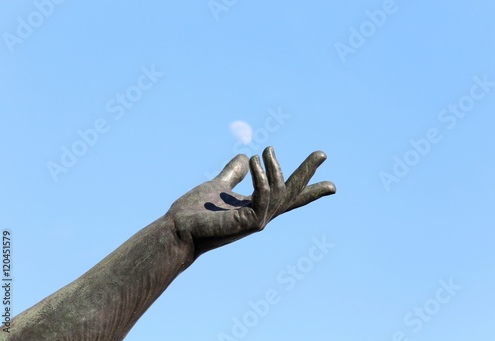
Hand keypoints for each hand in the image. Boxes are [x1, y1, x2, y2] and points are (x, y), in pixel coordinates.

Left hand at [166, 146, 335, 257]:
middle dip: (308, 174)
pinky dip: (262, 178)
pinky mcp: (248, 222)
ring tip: (266, 150)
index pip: (287, 197)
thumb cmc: (196, 212)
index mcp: (256, 207)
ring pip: (281, 193)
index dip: (309, 189)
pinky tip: (253, 161)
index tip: (332, 185)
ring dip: (276, 168)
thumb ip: (232, 174)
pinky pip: (264, 197)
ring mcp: (257, 221)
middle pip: (293, 194)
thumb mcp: (219, 186)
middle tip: (322, 153)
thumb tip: (241, 156)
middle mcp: (261, 215)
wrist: (177, 230)